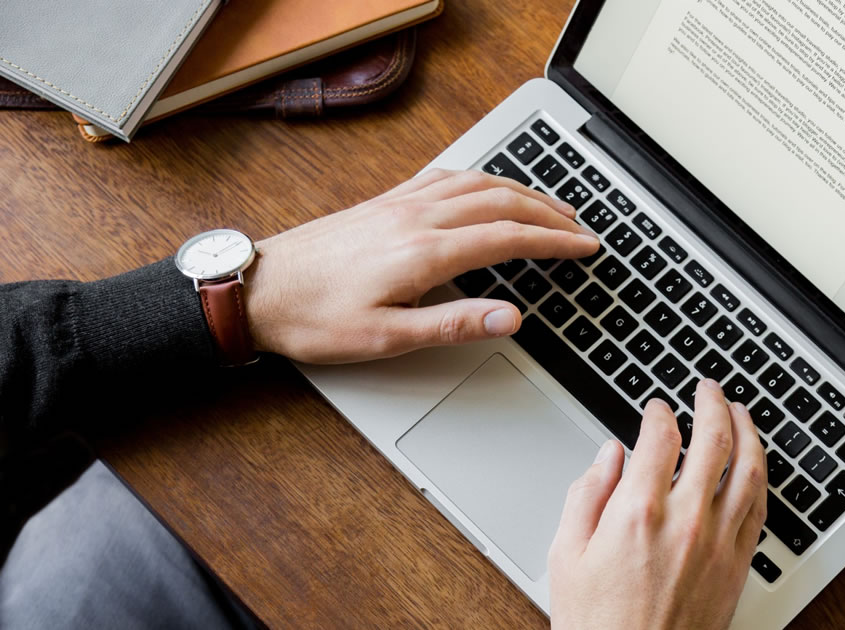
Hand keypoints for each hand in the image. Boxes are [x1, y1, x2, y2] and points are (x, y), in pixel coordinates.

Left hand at [243, 169, 598, 363]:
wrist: (257, 289)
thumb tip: (511, 317)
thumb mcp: (385, 338)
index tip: (585, 247)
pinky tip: (488, 187)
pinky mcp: (385, 201)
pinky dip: (482, 179)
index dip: (554, 242)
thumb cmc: (314, 317)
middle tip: (581, 228)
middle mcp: (416, 217)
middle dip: (549, 213)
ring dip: (521, 191)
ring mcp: (400, 203)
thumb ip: (453, 324)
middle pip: (501, 201)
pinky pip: (446, 177)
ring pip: (477, 182)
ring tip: (550, 207)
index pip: (508, 237)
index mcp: (423, 251)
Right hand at [549, 380, 767, 629]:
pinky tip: (753, 465)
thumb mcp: (565, 554)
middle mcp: (686, 521)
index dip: (660, 412)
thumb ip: (587, 494)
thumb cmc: (596, 623)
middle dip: (713, 403)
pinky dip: (760, 477)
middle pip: (715, 439)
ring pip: (749, 469)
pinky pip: (759, 508)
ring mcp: (718, 543)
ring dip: (748, 430)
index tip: (657, 408)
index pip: (662, 436)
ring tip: (741, 412)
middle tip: (708, 389)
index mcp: (638, 512)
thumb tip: (609, 455)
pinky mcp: (737, 566)